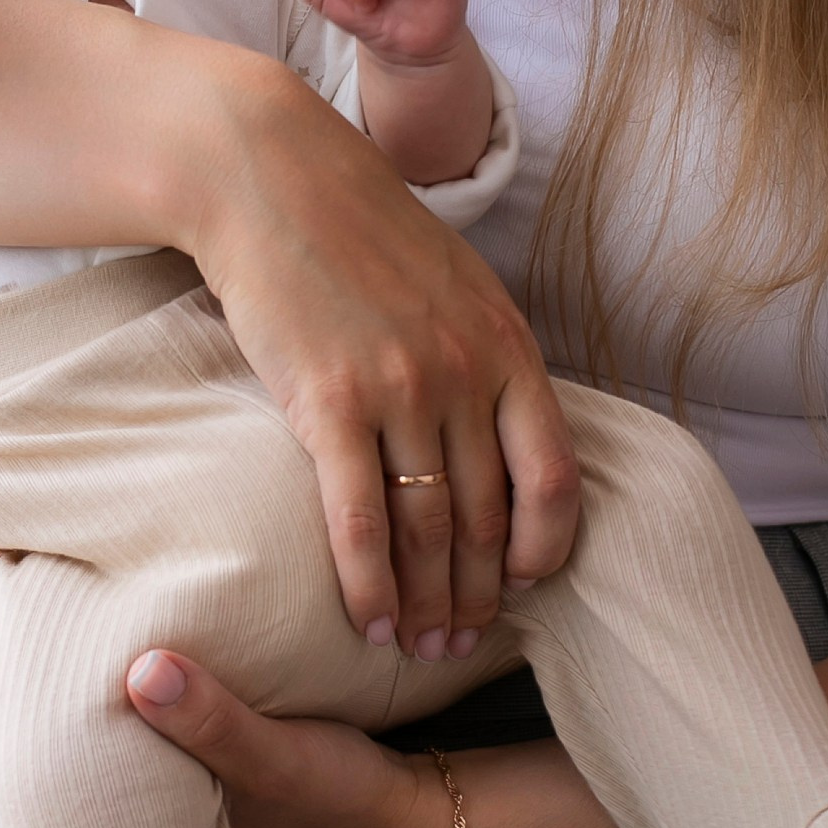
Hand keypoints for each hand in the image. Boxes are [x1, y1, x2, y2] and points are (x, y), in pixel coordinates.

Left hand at [0, 568, 442, 827]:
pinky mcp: (167, 758)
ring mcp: (136, 784)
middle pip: (8, 735)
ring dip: (29, 649)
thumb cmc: (333, 800)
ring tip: (16, 572)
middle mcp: (111, 808)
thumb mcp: (279, 757)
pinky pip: (94, 709)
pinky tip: (81, 607)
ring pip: (47, 718)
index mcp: (114, 823)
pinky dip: (72, 658)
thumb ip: (215, 722)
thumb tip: (143, 670)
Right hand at [189, 60, 577, 652]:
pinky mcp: (328, 403)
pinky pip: (359, 519)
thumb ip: (483, 358)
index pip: (555, 479)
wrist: (272, 179)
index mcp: (508, 347)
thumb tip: (499, 435)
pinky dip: (369, 582)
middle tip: (463, 646)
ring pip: (429, 531)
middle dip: (480, 596)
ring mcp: (401, 390)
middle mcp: (466, 374)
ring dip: (427, 603)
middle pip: (489, 519)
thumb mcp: (455, 285)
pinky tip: (367, 620)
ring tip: (418, 648)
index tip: (524, 587)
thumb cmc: (358, 231)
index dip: (546, 550)